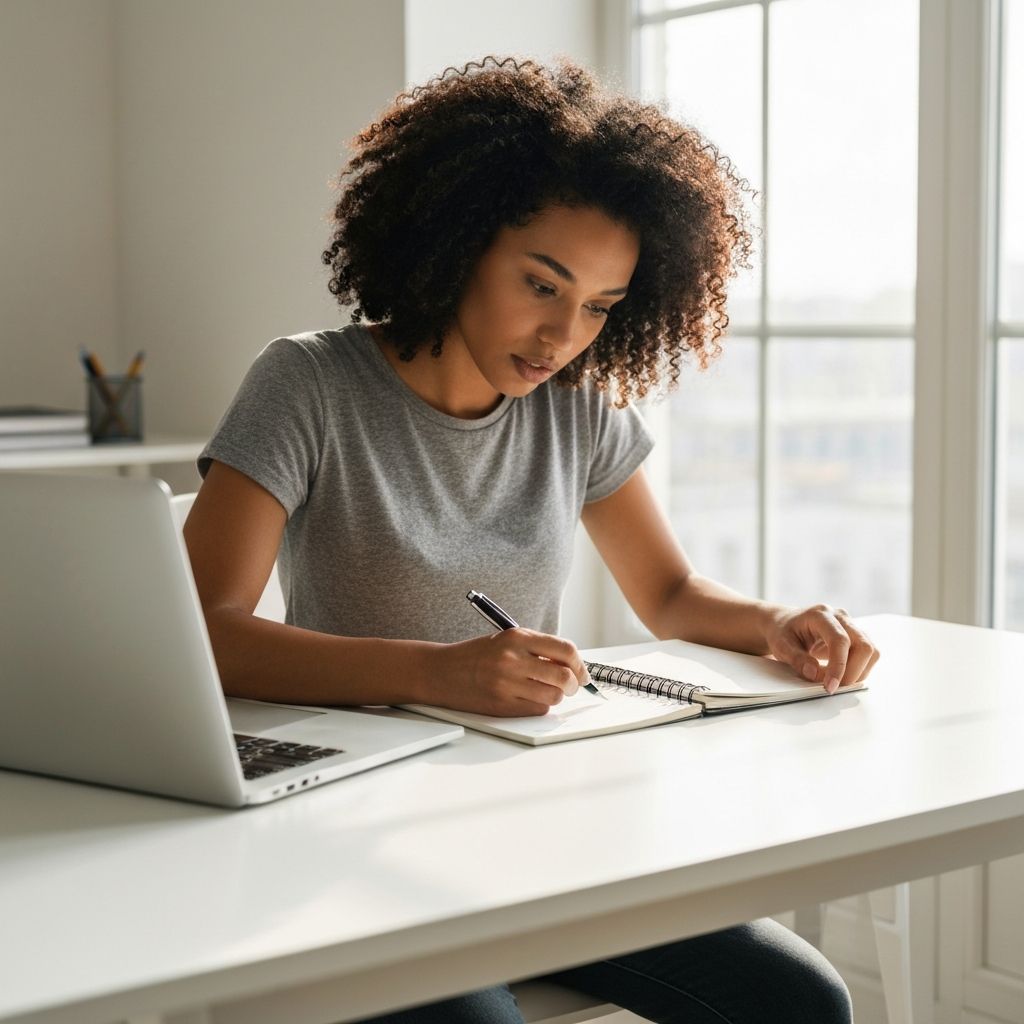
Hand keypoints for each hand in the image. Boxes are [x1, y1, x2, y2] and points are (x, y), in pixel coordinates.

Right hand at [427, 628, 587, 716]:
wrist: (441, 671)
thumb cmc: (476, 656)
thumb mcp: (507, 641)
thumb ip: (538, 649)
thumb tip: (572, 666)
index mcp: (517, 637)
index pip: (565, 650)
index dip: (580, 665)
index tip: (582, 673)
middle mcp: (513, 659)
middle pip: (564, 676)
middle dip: (573, 684)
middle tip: (571, 687)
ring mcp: (507, 683)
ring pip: (553, 696)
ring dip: (556, 696)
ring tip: (545, 691)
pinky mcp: (502, 705)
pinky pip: (537, 709)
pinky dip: (539, 706)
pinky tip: (528, 698)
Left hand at [762, 604, 878, 693]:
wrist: (784, 624)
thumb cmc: (782, 632)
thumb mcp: (780, 645)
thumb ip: (796, 658)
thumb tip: (814, 673)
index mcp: (820, 614)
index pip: (840, 640)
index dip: (838, 666)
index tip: (830, 686)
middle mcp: (840, 617)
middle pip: (863, 645)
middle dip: (852, 672)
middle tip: (832, 686)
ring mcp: (851, 625)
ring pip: (870, 651)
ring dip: (858, 672)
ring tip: (835, 680)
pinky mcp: (856, 636)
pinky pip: (869, 655)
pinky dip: (859, 670)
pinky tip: (841, 674)